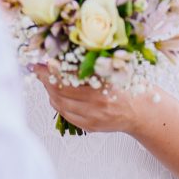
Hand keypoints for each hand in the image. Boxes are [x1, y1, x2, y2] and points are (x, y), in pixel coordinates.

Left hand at [33, 64, 156, 134]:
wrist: (140, 111)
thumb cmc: (127, 85)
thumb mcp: (114, 68)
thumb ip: (93, 62)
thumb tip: (65, 52)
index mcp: (103, 85)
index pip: (69, 77)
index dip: (53, 69)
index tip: (43, 61)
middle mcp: (97, 103)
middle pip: (61, 91)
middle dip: (45, 78)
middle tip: (37, 68)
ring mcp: (93, 117)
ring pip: (60, 103)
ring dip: (49, 90)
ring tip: (46, 79)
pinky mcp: (90, 126)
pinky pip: (65, 114)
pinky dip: (57, 103)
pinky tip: (56, 94)